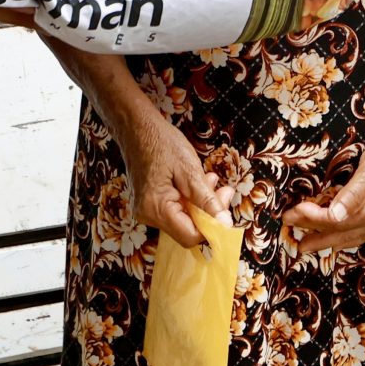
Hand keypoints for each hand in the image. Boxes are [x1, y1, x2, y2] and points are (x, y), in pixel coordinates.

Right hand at [114, 112, 229, 253]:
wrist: (137, 128)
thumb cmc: (162, 143)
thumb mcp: (190, 170)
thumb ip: (207, 200)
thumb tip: (225, 224)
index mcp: (156, 209)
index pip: (190, 237)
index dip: (212, 228)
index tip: (226, 208)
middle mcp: (147, 216)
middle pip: (187, 230)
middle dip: (209, 212)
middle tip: (224, 189)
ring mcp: (145, 211)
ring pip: (183, 220)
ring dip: (200, 204)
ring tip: (210, 179)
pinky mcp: (147, 205)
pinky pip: (174, 211)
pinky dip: (189, 200)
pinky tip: (195, 183)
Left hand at [281, 118, 364, 255]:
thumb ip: (354, 192)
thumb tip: (335, 216)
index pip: (340, 220)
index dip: (313, 218)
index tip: (292, 213)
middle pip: (347, 233)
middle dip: (319, 237)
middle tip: (296, 243)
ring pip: (357, 233)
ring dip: (333, 239)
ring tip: (314, 244)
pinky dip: (350, 231)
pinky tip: (344, 231)